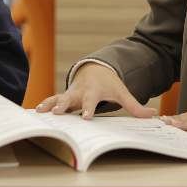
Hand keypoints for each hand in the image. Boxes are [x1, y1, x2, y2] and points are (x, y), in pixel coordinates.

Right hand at [35, 62, 155, 119]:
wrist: (96, 69)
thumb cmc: (109, 83)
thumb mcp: (122, 92)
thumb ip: (135, 105)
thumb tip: (152, 114)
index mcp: (94, 91)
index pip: (92, 101)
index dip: (89, 109)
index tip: (86, 117)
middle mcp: (79, 92)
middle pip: (70, 99)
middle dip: (63, 106)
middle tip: (56, 113)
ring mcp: (70, 93)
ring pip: (57, 98)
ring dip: (48, 105)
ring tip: (39, 112)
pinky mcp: (64, 96)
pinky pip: (52, 100)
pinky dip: (43, 105)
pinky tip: (34, 113)